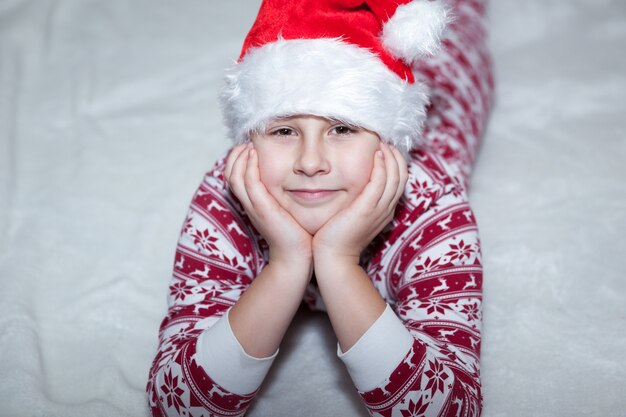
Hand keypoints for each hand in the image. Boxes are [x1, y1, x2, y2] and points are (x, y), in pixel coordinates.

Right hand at [224, 144, 313, 267]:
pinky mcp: (262, 209)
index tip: (248, 147)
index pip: (235, 178)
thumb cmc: (298, 234)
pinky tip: (254, 154)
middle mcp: (249, 204)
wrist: (298, 256)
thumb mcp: (287, 209)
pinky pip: (249, 183)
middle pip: (229, 174)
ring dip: (239, 157)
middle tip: (245, 142)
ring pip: (235, 177)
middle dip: (234, 156)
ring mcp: (254, 207)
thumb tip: (297, 179)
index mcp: (253, 204)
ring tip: (248, 144)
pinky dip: (248, 166)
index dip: (237, 160)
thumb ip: (284, 195)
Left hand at [312, 143, 407, 262]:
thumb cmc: (336, 238)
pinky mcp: (367, 209)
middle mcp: (386, 209)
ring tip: (383, 143)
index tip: (385, 149)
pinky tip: (377, 154)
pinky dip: (382, 166)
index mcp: (385, 211)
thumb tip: (352, 187)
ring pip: (395, 177)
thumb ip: (357, 201)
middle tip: (386, 141)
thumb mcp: (352, 216)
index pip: (399, 182)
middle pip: (402, 176)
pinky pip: (380, 182)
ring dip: (391, 156)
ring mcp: (379, 210)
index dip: (396, 163)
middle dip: (396, 156)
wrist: (333, 258)